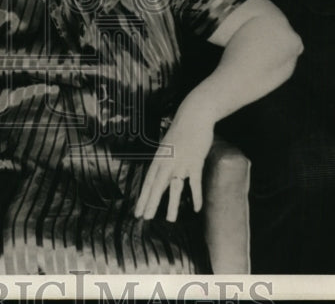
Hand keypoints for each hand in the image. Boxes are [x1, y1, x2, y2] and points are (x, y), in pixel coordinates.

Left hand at [134, 105, 214, 221]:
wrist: (194, 115)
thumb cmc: (182, 129)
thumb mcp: (167, 145)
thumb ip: (164, 159)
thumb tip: (161, 172)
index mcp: (159, 158)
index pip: (148, 182)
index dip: (142, 198)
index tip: (138, 211)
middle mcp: (167, 162)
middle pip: (156, 186)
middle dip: (150, 204)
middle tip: (145, 218)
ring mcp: (181, 163)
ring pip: (174, 188)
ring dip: (172, 205)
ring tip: (170, 220)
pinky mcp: (195, 162)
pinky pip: (195, 183)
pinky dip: (196, 196)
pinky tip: (196, 208)